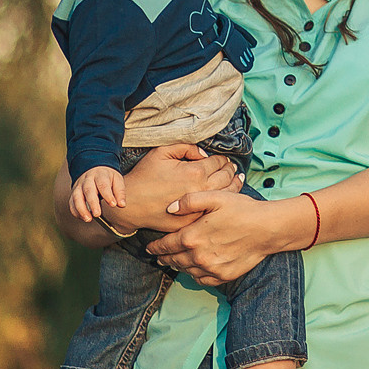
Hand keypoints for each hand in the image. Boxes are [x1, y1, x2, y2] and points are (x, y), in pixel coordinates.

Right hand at [70, 166, 125, 223]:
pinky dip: (75, 211)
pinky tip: (82, 217)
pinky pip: (71, 202)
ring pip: (77, 197)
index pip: (103, 184)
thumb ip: (120, 192)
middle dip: (92, 203)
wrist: (94, 169)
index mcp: (100, 175)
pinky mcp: (74, 193)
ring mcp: (79, 186)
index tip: (113, 204)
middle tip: (97, 214)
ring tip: (88, 219)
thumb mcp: (117, 179)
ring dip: (81, 209)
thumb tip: (122, 204)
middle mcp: (88, 180)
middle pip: (88, 190)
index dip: (108, 195)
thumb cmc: (107, 177)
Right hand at [105, 144, 239, 235]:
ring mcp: (199, 207)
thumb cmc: (144, 176)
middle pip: (226, 177)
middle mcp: (201, 190)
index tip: (224, 159)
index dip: (222, 159)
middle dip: (231, 169)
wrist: (131, 204)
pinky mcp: (194, 220)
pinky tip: (227, 197)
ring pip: (225, 194)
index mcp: (195, 172)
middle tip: (233, 167)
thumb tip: (204, 154)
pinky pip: (214, 209)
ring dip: (234, 184)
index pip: (218, 162)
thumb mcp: (162, 152)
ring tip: (238, 178)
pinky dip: (224, 201)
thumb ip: (186, 147)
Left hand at [147, 190, 309, 287]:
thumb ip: (189, 200)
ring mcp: (211, 268)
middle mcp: (199, 256)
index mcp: (193, 236)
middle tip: (158, 256)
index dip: (156, 246)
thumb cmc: (243, 210)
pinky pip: (202, 279)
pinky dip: (194, 275)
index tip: (149, 247)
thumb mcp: (216, 197)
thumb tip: (169, 209)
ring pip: (186, 270)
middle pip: (174, 260)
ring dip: (177, 266)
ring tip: (173, 262)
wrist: (268, 229)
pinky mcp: (223, 276)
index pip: (166, 244)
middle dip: (164, 257)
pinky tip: (194, 269)